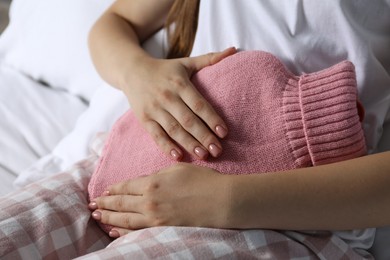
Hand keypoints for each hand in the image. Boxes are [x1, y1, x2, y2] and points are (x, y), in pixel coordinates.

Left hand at [89, 163, 230, 237]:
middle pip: (120, 203)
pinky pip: (136, 232)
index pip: (125, 187)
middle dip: (104, 204)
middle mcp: (148, 202)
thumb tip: (144, 182)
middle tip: (92, 206)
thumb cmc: (202, 181)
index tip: (103, 191)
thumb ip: (156, 176)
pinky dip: (122, 232)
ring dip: (108, 218)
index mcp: (151, 183)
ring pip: (124, 219)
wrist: (220, 201)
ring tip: (97, 217)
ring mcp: (154, 218)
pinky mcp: (162, 230)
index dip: (112, 189)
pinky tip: (114, 231)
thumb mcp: (177, 170)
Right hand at [122, 47, 236, 160]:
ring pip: (173, 130)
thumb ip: (210, 59)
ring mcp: (154, 109)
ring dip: (189, 144)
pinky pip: (156, 135)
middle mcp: (167, 96)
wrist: (131, 70)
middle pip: (188, 120)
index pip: (198, 104)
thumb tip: (234, 50)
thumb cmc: (165, 69)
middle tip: (218, 150)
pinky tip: (178, 156)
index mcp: (179, 83)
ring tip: (203, 155)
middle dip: (204, 136)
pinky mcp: (144, 119)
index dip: (212, 118)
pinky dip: (166, 146)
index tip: (224, 132)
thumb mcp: (186, 62)